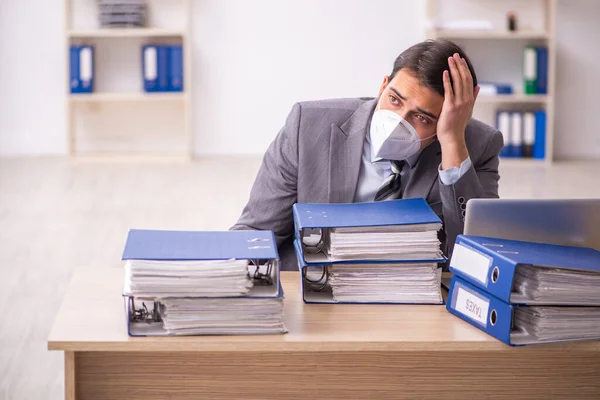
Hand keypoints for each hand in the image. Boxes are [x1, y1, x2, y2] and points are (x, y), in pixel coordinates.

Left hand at [437, 53, 479, 168]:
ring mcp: (459, 103)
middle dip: (460, 66)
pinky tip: (445, 72)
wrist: (453, 138)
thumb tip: (478, 86)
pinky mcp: (450, 106)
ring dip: (454, 69)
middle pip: (464, 78)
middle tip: (455, 55)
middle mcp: (466, 100)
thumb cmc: (457, 126)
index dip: (465, 69)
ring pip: (458, 82)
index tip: (461, 60)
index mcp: (470, 100)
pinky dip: (447, 80)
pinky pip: (449, 90)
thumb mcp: (468, 110)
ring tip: (450, 59)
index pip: (469, 80)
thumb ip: (473, 98)